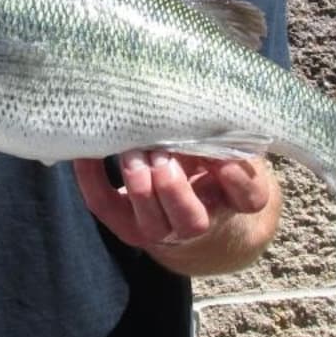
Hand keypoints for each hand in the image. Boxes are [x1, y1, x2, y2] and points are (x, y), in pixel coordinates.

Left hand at [73, 150, 278, 274]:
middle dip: (172, 185)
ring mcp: (162, 229)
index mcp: (233, 199)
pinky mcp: (127, 225)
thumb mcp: (223, 144)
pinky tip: (88, 153)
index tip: (223, 155)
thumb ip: (220, 132)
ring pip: (151, 223)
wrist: (189, 204)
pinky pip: (106, 207)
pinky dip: (93, 180)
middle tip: (161, 152)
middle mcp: (199, 222)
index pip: (247, 198)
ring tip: (131, 153)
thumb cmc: (207, 161)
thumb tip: (201, 107)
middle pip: (190, 220)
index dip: (237, 178)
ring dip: (138, 184)